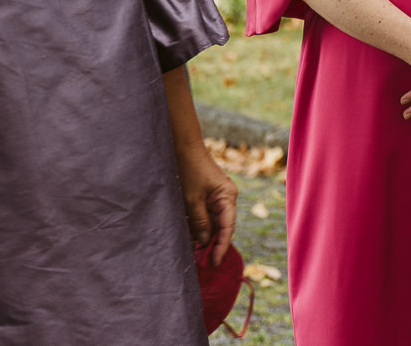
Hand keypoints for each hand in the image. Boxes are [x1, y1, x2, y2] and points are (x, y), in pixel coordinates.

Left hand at [176, 148, 237, 265]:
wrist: (182, 147)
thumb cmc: (190, 170)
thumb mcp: (192, 199)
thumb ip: (200, 222)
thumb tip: (205, 241)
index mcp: (228, 197)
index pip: (227, 227)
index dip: (221, 246)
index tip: (214, 263)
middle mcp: (225, 199)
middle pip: (220, 227)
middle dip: (210, 243)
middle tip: (200, 262)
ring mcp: (216, 197)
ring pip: (210, 222)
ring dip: (201, 235)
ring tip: (190, 251)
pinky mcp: (205, 197)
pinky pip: (203, 216)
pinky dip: (196, 226)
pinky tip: (187, 236)